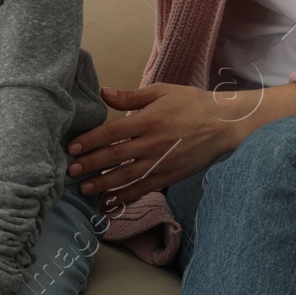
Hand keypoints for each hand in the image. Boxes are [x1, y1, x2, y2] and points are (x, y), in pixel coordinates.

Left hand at [66, 82, 295, 208]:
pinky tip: (109, 203)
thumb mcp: (162, 91)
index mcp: (149, 120)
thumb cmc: (191, 103)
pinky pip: (143, 189)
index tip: (72, 148)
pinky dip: (125, 197)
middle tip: (70, 172)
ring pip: (126, 177)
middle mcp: (152, 143)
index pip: (112, 132)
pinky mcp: (170, 176)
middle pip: (115, 157)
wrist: (225, 124)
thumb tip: (103, 92)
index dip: (90, 141)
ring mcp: (161, 163)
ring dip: (103, 184)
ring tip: (84, 189)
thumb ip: (131, 95)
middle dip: (91, 165)